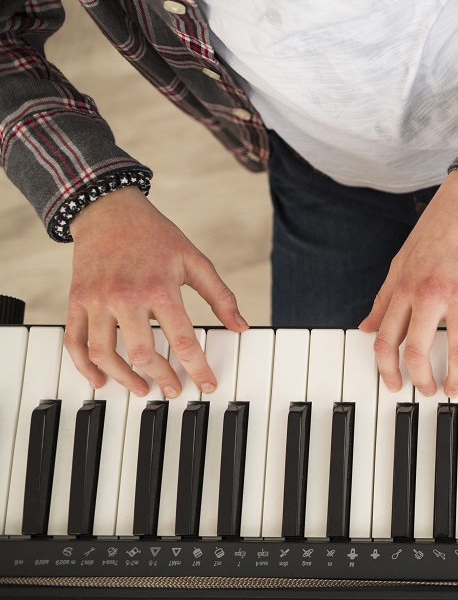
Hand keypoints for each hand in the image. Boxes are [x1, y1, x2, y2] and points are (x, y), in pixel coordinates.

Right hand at [66, 187, 247, 397]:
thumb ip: (220, 296)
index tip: (207, 385)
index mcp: (159, 289)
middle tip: (173, 390)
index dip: (197, 368)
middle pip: (141, 353)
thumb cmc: (155, 235)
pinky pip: (75, 341)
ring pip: (104, 353)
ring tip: (141, 388)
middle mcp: (125, 298)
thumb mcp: (194, 260)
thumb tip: (240, 326)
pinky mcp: (77, 300)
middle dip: (161, 377)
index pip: (182, 340)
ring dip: (123, 378)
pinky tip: (99, 380)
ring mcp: (97, 300)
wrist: (109, 209)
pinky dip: (84, 366)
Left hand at [360, 171, 457, 397]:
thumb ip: (383, 298)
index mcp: (404, 288)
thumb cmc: (436, 229)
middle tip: (426, 391)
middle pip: (418, 351)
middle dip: (421, 380)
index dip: (386, 369)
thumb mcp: (400, 262)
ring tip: (455, 389)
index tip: (393, 384)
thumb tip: (366, 327)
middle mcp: (429, 294)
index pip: (386, 340)